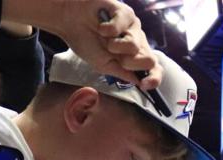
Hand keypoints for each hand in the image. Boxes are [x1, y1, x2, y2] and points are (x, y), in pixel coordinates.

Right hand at [9, 0, 161, 89]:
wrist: (68, 21)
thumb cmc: (85, 42)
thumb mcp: (103, 65)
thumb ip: (123, 73)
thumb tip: (140, 82)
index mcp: (134, 57)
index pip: (154, 69)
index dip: (154, 78)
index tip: (145, 85)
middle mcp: (138, 42)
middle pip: (149, 60)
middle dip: (128, 62)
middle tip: (111, 53)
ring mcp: (133, 27)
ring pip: (135, 45)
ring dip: (114, 45)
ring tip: (103, 38)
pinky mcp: (126, 13)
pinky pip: (123, 27)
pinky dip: (107, 29)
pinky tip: (101, 26)